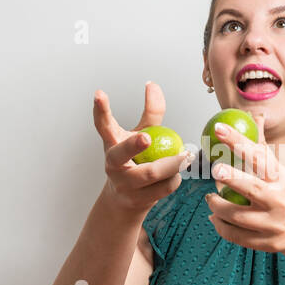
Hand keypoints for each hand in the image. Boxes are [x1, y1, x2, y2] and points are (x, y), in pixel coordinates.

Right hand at [93, 82, 192, 215]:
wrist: (126, 200)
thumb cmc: (135, 161)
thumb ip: (150, 113)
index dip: (100, 110)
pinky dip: (174, 179)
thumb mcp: (140, 135)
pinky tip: (178, 174)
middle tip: (146, 138)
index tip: (99, 93)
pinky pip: (162, 188)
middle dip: (132, 146)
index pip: (103, 125)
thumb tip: (152, 84)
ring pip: (149, 174)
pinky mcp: (136, 200)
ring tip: (185, 157)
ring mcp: (123, 184)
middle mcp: (112, 164)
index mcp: (112, 144)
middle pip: (120, 155)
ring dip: (171, 165)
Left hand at [203, 112, 284, 255]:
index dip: (238, 141)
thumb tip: (253, 119)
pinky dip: (220, 226)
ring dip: (217, 206)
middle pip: (252, 189)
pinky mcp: (266, 242)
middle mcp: (280, 201)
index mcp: (284, 179)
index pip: (259, 156)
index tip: (218, 129)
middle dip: (232, 178)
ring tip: (210, 198)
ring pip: (237, 216)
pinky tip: (214, 218)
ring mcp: (273, 224)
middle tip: (215, 170)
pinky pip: (235, 235)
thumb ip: (264, 155)